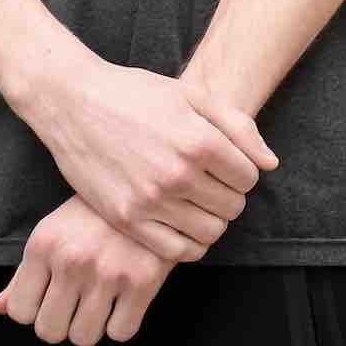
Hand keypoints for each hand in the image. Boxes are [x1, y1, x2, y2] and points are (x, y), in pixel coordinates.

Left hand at [0, 194, 170, 345]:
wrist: (152, 186)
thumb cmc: (98, 211)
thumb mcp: (55, 230)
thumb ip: (24, 273)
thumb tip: (1, 307)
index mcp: (44, 245)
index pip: (20, 312)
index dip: (36, 310)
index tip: (51, 299)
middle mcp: (72, 260)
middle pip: (50, 331)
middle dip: (63, 322)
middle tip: (77, 303)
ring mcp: (108, 272)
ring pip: (84, 337)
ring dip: (92, 325)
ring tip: (101, 302)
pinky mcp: (143, 280)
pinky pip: (121, 332)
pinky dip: (123, 323)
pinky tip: (125, 301)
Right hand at [17, 57, 274, 261]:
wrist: (75, 102)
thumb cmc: (138, 94)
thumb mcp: (194, 96)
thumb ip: (239, 128)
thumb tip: (270, 165)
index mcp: (199, 141)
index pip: (249, 178)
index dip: (243, 172)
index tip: (227, 165)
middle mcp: (177, 174)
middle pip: (232, 207)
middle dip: (230, 196)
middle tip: (212, 183)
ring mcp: (149, 200)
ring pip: (209, 232)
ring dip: (212, 220)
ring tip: (198, 202)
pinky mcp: (125, 219)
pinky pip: (175, 251)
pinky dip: (188, 244)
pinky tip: (182, 223)